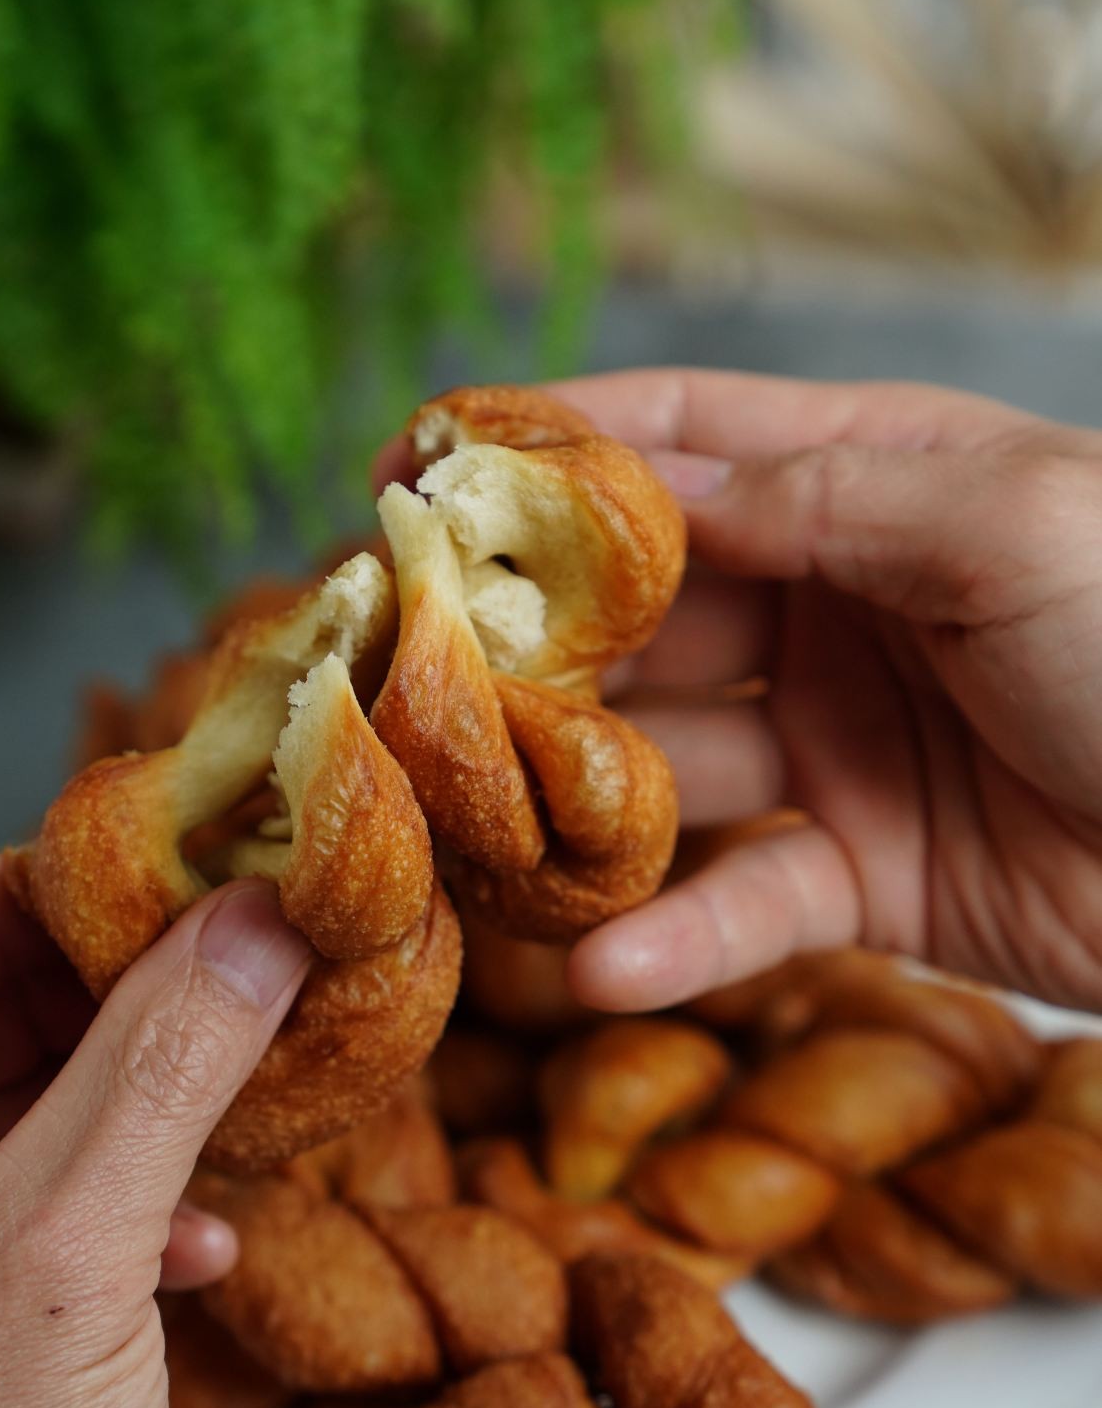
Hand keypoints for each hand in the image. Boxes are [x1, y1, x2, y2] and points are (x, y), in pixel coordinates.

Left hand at [0, 863, 307, 1407]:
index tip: (190, 863)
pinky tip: (204, 1233)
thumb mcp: (70, 1251)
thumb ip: (161, 1070)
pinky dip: (138, 1199)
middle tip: (242, 968)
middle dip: (125, 1002)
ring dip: (147, 1101)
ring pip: (35, 1102)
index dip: (65, 892)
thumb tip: (250, 929)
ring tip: (242, 1094)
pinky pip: (58, 1195)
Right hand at [381, 369, 1101, 1012]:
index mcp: (880, 486)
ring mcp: (842, 744)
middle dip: (525, 637)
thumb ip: (820, 500)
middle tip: (402, 670)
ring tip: (466, 827)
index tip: (413, 466)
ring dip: (569, 796)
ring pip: (664, 764)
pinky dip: (677, 937)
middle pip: (645, 612)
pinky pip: (746, 901)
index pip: (686, 445)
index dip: (548, 448)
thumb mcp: (1005, 527)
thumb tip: (645, 488)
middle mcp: (842, 607)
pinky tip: (602, 963)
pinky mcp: (862, 877)